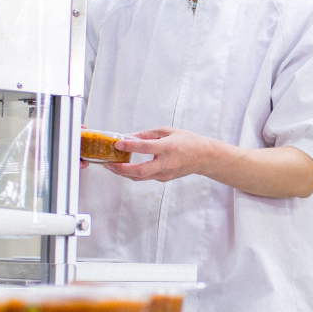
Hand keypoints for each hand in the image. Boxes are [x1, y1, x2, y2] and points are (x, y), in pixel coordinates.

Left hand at [102, 127, 236, 182]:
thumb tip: (128, 137)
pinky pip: (145, 177)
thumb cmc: (187, 141)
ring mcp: (166, 174)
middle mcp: (167, 163)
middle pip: (141, 171)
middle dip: (121, 169)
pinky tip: (124, 167)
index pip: (146, 148)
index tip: (117, 143)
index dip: (130, 146)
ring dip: (123, 173)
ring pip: (140, 177)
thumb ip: (147, 135)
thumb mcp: (168, 131)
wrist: (204, 158)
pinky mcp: (164, 179)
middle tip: (108, 164)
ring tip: (111, 166)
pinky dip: (133, 173)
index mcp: (168, 148)